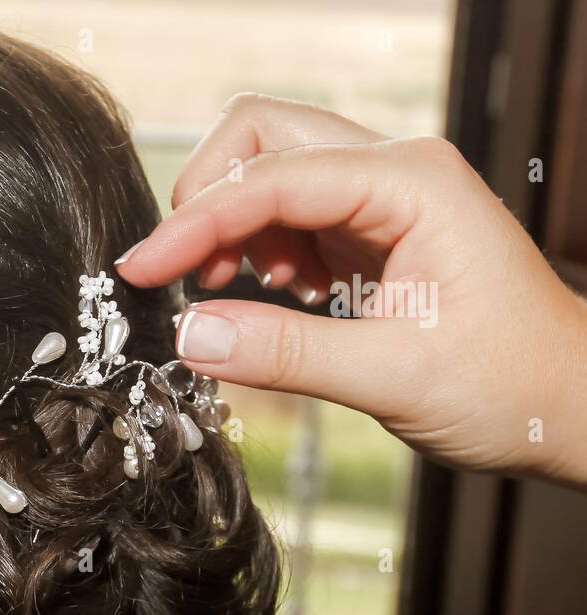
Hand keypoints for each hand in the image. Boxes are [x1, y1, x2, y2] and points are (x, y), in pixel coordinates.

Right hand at [117, 93, 586, 487]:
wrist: (569, 407)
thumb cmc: (513, 384)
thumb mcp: (394, 376)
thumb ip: (285, 353)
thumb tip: (190, 335)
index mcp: (410, 184)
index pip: (271, 178)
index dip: (194, 222)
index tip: (140, 270)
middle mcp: (395, 173)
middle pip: (263, 137)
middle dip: (208, 197)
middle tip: (183, 271)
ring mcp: (382, 198)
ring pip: (270, 172)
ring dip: (231, 226)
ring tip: (230, 291)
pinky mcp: (371, 231)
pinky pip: (289, 216)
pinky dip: (258, 249)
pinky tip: (276, 296)